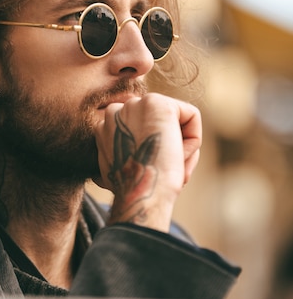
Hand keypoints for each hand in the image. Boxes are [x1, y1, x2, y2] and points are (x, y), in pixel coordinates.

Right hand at [94, 93, 201, 230]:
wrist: (139, 195)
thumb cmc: (131, 191)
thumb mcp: (117, 168)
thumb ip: (124, 150)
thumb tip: (131, 149)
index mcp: (105, 126)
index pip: (142, 130)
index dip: (150, 154)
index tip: (150, 174)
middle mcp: (115, 110)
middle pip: (158, 124)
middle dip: (167, 147)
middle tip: (164, 172)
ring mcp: (135, 104)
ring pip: (175, 122)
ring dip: (180, 146)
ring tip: (170, 167)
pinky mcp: (158, 103)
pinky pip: (191, 117)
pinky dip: (193, 140)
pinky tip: (178, 157)